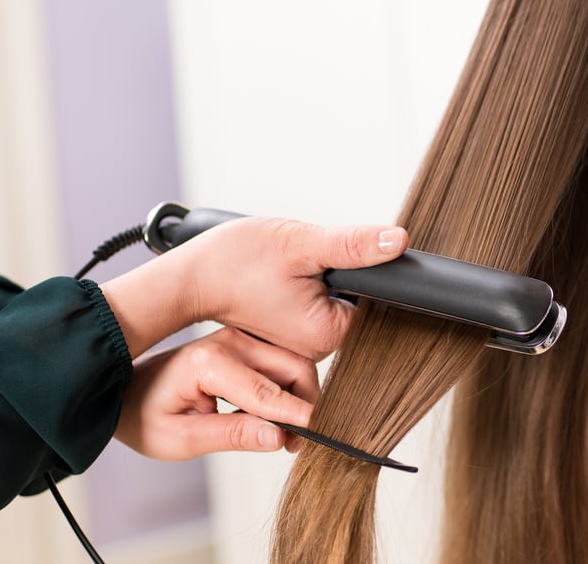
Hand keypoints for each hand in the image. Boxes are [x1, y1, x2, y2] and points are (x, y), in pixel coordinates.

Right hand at [101, 218, 407, 358]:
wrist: (190, 275)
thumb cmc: (234, 262)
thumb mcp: (301, 243)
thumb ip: (353, 244)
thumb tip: (397, 241)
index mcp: (327, 334)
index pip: (375, 301)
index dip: (362, 271)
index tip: (332, 260)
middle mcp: (318, 347)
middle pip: (356, 300)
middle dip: (338, 273)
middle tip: (300, 263)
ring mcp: (304, 342)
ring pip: (335, 299)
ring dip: (321, 276)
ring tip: (285, 270)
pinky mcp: (292, 331)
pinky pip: (317, 303)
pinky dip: (307, 284)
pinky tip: (282, 278)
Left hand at [115, 326, 317, 458]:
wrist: (123, 390)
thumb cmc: (144, 415)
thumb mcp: (180, 440)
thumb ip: (231, 436)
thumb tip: (277, 437)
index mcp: (209, 362)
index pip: (267, 392)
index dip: (298, 415)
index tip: (320, 433)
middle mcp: (229, 342)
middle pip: (293, 367)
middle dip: (305, 404)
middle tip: (295, 443)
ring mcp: (239, 338)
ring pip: (292, 363)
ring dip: (299, 396)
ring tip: (283, 433)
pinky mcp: (244, 342)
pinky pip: (280, 361)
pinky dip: (287, 387)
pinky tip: (273, 413)